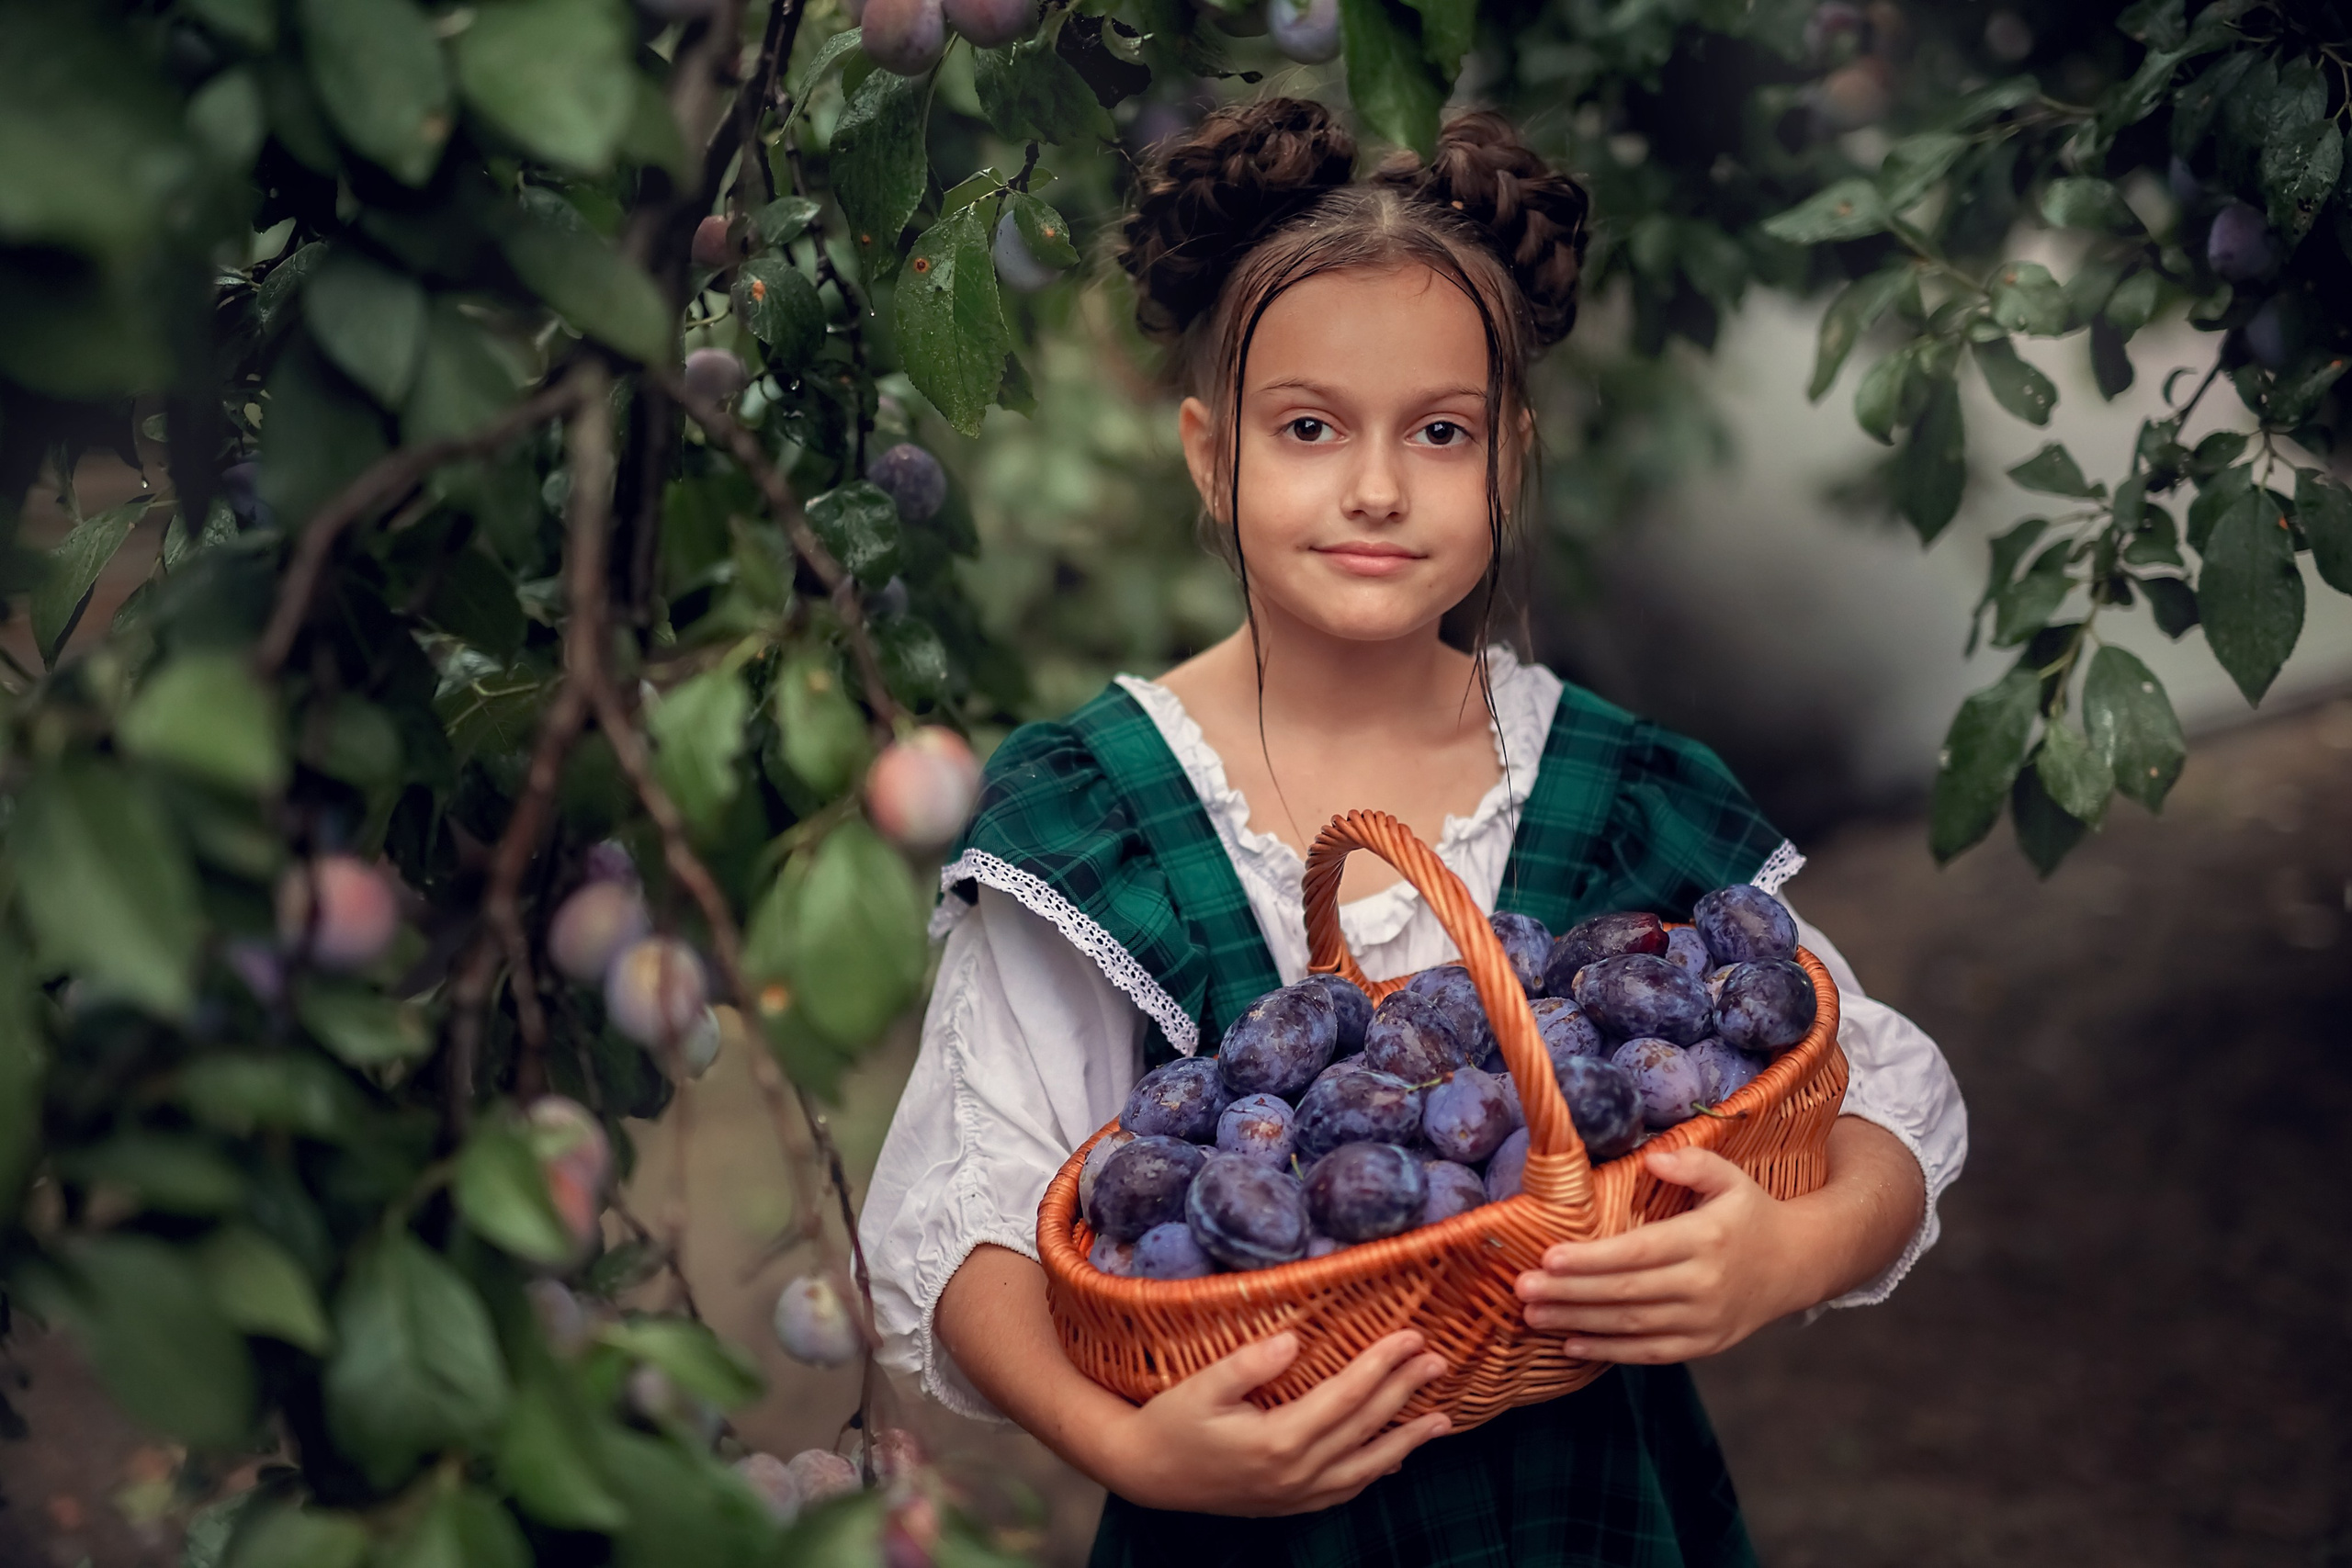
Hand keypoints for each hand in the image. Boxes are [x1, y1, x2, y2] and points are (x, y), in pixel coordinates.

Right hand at [1095, 1330, 1452, 1516]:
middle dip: (1405, 1392)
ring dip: (1406, 1441)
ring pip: (1366, 1467)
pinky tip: (1394, 1459)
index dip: (1382, 1364)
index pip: (1346, 1397)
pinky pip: (1345, 1490)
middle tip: (1438, 1361)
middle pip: (1365, 1428)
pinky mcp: (1290, 1504)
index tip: (1413, 1336)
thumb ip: (1248, 1363)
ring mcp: (1296, 1495)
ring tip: (1441, 1420)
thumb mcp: (1200, 1386)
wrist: (1147, 1474)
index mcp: (1278, 1440)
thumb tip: (1293, 1339)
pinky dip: (1375, 1471)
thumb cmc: (1171, 1421)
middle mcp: (1296, 1474)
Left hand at [1513, 1145, 1819, 1363]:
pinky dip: (1609, 1351)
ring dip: (1578, 1322)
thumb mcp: (1730, 1178)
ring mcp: (1705, 1321)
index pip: (1639, 1252)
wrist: (1797, 1265)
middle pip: (1627, 1293)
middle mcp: (1705, 1285)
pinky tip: (1570, 1344)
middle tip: (1522, 1288)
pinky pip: (1650, 1353)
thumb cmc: (1749, 1214)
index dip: (1592, 1259)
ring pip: (1632, 1326)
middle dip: (1570, 1293)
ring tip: (1533, 1314)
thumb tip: (1651, 1159)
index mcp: (1706, 1239)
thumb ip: (1692, 1163)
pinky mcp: (1704, 1346)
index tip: (1548, 1257)